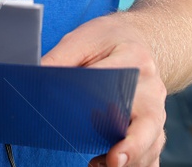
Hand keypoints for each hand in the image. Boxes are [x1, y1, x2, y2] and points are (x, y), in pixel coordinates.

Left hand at [42, 13, 164, 166]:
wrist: (140, 42)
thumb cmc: (109, 42)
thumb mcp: (84, 37)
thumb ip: (60, 58)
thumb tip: (34, 78)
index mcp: (134, 58)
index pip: (116, 80)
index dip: (101, 98)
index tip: (90, 116)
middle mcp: (151, 88)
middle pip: (148, 120)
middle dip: (134, 143)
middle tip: (114, 159)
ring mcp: (157, 111)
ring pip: (151, 143)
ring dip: (130, 159)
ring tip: (100, 164)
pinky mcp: (154, 129)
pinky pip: (152, 154)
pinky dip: (137, 164)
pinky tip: (112, 165)